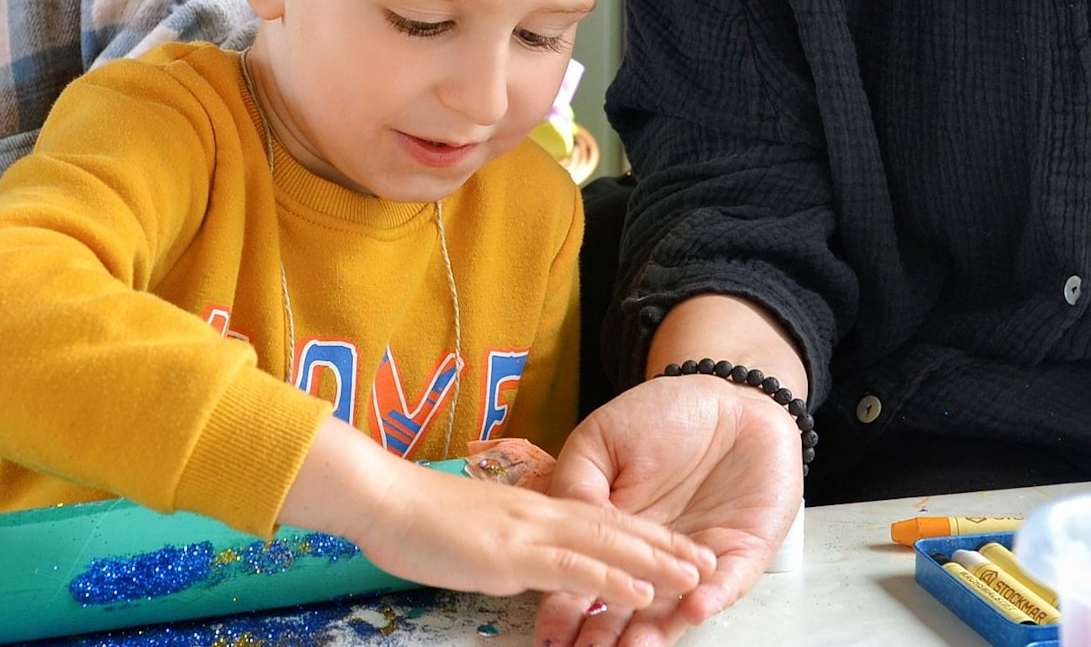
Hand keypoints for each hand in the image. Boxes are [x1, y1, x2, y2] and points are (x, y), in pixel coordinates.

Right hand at [282, 418, 714, 610]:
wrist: (381, 497)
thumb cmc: (418, 514)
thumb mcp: (479, 525)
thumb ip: (512, 539)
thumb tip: (532, 561)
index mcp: (534, 505)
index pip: (602, 516)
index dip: (644, 532)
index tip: (679, 544)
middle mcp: (541, 512)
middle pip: (617, 526)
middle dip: (665, 546)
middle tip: (708, 561)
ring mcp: (529, 530)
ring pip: (607, 544)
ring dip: (656, 562)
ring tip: (696, 578)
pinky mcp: (513, 552)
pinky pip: (573, 565)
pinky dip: (613, 578)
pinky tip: (643, 592)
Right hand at [533, 375, 804, 646]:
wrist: (728, 396)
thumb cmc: (663, 413)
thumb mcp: (602, 441)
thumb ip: (580, 485)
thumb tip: (566, 529)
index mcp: (615, 532)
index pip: (588, 579)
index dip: (568, 607)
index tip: (550, 631)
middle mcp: (654, 558)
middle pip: (626, 607)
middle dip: (604, 634)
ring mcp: (698, 559)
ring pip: (674, 608)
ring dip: (654, 631)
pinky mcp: (743, 551)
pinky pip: (729, 583)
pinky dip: (711, 597)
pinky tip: (691, 608)